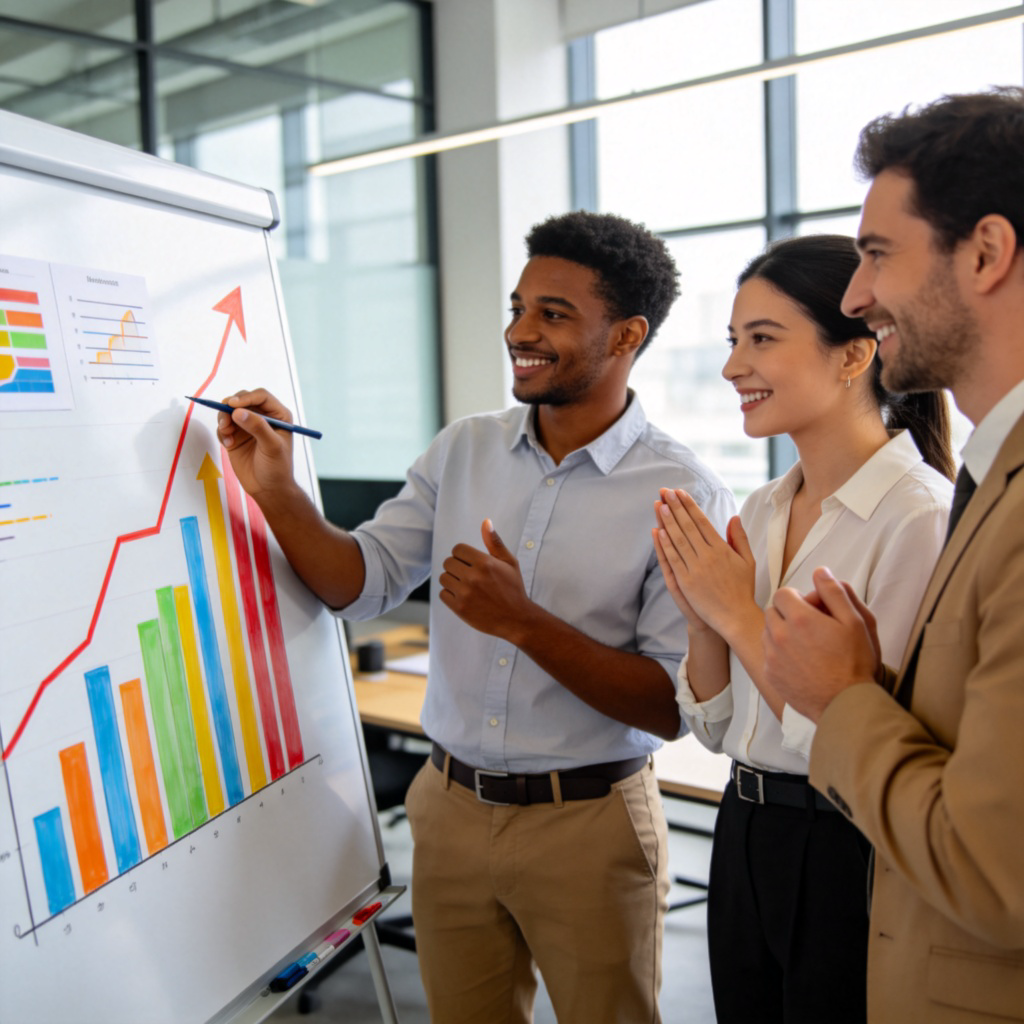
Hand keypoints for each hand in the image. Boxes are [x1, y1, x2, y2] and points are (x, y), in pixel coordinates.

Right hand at [216, 388, 295, 497]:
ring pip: (229, 411)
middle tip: (225, 421)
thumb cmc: (277, 468)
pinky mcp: (235, 436)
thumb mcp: (272, 447)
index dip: (246, 398)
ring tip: (226, 433)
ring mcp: (248, 426)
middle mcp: (263, 417)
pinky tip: (229, 444)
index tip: (233, 405)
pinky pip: (223, 426)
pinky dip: (222, 432)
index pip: (261, 396)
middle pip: (242, 400)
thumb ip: (257, 428)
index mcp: (278, 415)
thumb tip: (238, 412)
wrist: (268, 489)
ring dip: (224, 419)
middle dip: (231, 407)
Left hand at [438, 520, 533, 639]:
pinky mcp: (460, 608)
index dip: (463, 555)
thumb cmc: (513, 588)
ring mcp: (465, 593)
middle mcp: (473, 577)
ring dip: (452, 581)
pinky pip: (442, 594)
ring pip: (443, 578)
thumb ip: (494, 542)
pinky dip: (450, 595)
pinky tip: (464, 597)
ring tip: (467, 587)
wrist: (516, 619)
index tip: (471, 563)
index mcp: (485, 563)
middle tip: (469, 576)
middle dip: (456, 567)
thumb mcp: (509, 562)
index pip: (457, 549)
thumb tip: (486, 521)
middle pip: (447, 562)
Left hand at [654, 489, 756, 639]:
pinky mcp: (686, 582)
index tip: (680, 492)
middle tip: (666, 491)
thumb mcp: (748, 561)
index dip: (690, 506)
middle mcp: (708, 556)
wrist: (736, 617)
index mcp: (722, 549)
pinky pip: (673, 559)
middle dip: (676, 507)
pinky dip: (665, 545)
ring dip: (668, 521)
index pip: (702, 521)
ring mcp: (695, 569)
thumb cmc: (743, 589)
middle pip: (688, 526)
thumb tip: (734, 517)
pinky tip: (658, 531)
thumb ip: (740, 538)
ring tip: (660, 505)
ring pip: (679, 540)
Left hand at [763, 567, 881, 721]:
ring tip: (805, 644)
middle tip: (808, 626)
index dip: (796, 598)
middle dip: (787, 613)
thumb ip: (835, 592)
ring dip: (781, 632)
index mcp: (800, 618)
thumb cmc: (854, 663)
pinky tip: (799, 662)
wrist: (845, 704)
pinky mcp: (770, 674)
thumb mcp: (856, 622)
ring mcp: (772, 656)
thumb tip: (820, 572)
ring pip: (767, 632)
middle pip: (772, 612)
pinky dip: (778, 653)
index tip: (809, 608)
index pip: (782, 593)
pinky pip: (767, 654)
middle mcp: (780, 635)